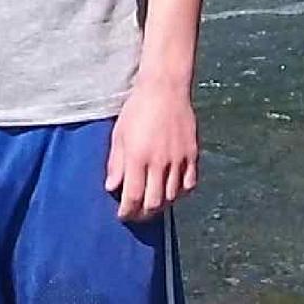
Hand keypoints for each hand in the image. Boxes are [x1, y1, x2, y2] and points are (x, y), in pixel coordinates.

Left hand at [106, 77, 198, 222]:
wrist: (165, 88)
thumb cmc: (137, 109)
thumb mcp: (119, 134)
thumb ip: (115, 164)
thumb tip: (111, 187)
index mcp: (138, 157)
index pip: (133, 196)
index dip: (127, 211)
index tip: (122, 215)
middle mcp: (159, 162)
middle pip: (154, 202)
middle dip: (143, 214)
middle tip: (136, 215)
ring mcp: (178, 159)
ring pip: (172, 196)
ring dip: (161, 205)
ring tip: (152, 204)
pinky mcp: (192, 154)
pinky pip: (189, 183)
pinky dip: (180, 193)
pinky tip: (172, 192)